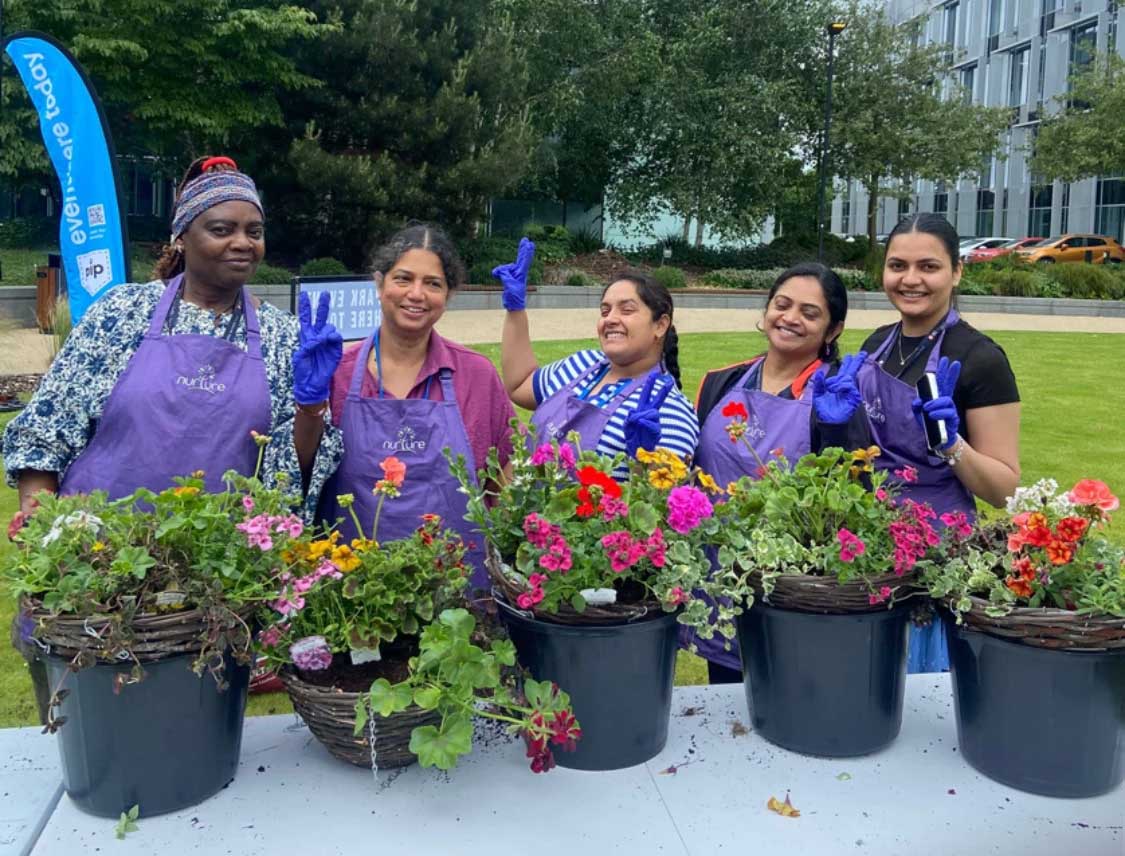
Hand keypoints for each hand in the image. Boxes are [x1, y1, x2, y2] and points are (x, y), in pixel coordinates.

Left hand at [293, 291, 343, 405]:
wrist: (312, 383)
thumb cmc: (302, 370)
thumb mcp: (300, 356)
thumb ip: (308, 345)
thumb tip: (320, 338)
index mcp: (306, 336)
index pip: (306, 318)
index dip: (305, 306)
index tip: (305, 294)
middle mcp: (317, 336)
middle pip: (321, 317)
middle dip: (323, 305)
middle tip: (325, 294)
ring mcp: (327, 342)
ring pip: (329, 327)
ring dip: (325, 331)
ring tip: (321, 340)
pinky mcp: (335, 349)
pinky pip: (336, 337)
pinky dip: (332, 337)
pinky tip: (328, 341)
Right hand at [492, 237, 535, 310]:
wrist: (514, 306)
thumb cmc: (514, 297)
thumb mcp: (509, 286)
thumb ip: (505, 276)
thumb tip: (500, 270)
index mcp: (521, 274)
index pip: (524, 260)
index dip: (526, 251)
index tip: (529, 243)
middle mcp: (519, 273)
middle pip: (521, 258)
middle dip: (523, 249)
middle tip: (526, 240)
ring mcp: (515, 275)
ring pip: (506, 267)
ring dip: (500, 270)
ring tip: (496, 275)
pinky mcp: (510, 278)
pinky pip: (503, 271)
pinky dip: (498, 272)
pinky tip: (495, 274)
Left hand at [624, 370, 673, 456]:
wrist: (637, 451)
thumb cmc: (632, 438)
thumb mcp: (627, 425)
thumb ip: (630, 417)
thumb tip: (634, 411)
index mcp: (642, 410)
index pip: (646, 395)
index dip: (649, 385)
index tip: (654, 374)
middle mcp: (649, 414)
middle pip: (656, 400)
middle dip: (662, 390)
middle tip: (669, 380)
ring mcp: (654, 422)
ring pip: (652, 412)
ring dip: (642, 417)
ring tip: (637, 425)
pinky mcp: (656, 431)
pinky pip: (652, 423)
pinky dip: (646, 423)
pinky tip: (641, 424)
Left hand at [811, 351, 866, 424]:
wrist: (829, 421)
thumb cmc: (824, 410)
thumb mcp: (818, 395)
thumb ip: (818, 384)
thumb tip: (819, 374)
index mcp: (838, 385)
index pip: (844, 371)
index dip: (848, 363)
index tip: (850, 356)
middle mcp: (846, 387)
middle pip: (852, 371)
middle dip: (857, 362)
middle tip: (863, 354)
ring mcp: (851, 392)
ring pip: (847, 378)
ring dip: (837, 381)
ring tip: (830, 388)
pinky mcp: (854, 397)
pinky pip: (848, 386)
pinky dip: (840, 386)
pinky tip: (834, 390)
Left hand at [912, 357, 960, 448]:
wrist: (939, 441)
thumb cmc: (930, 426)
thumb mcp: (919, 415)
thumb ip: (916, 406)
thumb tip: (918, 401)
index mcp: (937, 399)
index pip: (939, 383)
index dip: (942, 372)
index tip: (945, 360)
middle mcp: (945, 402)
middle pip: (949, 385)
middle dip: (951, 374)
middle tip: (954, 363)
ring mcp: (950, 410)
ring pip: (946, 400)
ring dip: (935, 403)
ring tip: (927, 408)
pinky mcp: (952, 420)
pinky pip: (947, 413)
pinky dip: (938, 413)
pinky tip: (931, 414)